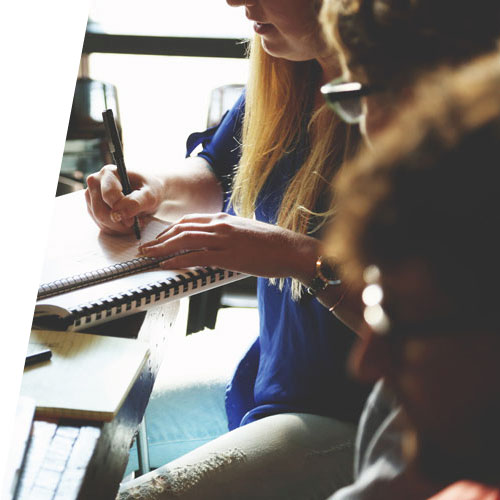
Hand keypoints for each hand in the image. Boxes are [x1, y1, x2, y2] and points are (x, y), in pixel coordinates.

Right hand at [85, 165, 163, 234]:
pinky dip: (116, 229)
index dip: (122, 210)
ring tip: (134, 221)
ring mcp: (91, 196)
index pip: (108, 196)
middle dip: (119, 223)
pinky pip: (101, 225)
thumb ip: (136, 203)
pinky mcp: (93, 208)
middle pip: (100, 211)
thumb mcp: (150, 195)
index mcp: (109, 173)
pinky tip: (127, 223)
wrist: (148, 192)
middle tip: (136, 223)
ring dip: (119, 227)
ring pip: (100, 220)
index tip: (135, 219)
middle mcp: (95, 182)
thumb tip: (118, 214)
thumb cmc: (150, 190)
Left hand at [138, 212, 319, 280]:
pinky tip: (166, 265)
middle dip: (160, 238)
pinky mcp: (228, 255)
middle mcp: (221, 225)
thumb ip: (228, 234)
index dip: (170, 229)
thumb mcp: (246, 232)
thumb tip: (216, 242)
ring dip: (162, 248)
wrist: (291, 249)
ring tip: (148, 255)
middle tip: (145, 247)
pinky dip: (178, 260)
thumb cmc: (272, 243)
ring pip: (185, 240)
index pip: (189, 221)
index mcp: (224, 219)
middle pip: (182, 228)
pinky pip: (196, 257)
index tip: (159, 238)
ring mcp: (224, 239)